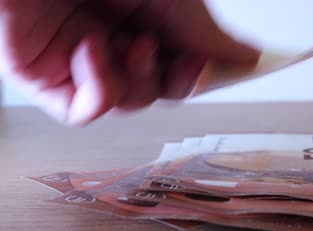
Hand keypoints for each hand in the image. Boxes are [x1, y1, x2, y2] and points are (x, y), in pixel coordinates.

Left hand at [0, 0, 258, 124]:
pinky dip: (98, 90)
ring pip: (127, 104)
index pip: (181, 62)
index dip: (204, 73)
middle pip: (159, 89)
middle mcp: (115, 41)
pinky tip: (92, 50)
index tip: (229, 72)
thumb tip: (248, 57)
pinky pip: (83, 112)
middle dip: (176, 81)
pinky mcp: (47, 79)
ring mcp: (81, 62)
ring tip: (131, 43)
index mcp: (143, 19)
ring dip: (137, 80)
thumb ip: (206, 34)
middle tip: (186, 60)